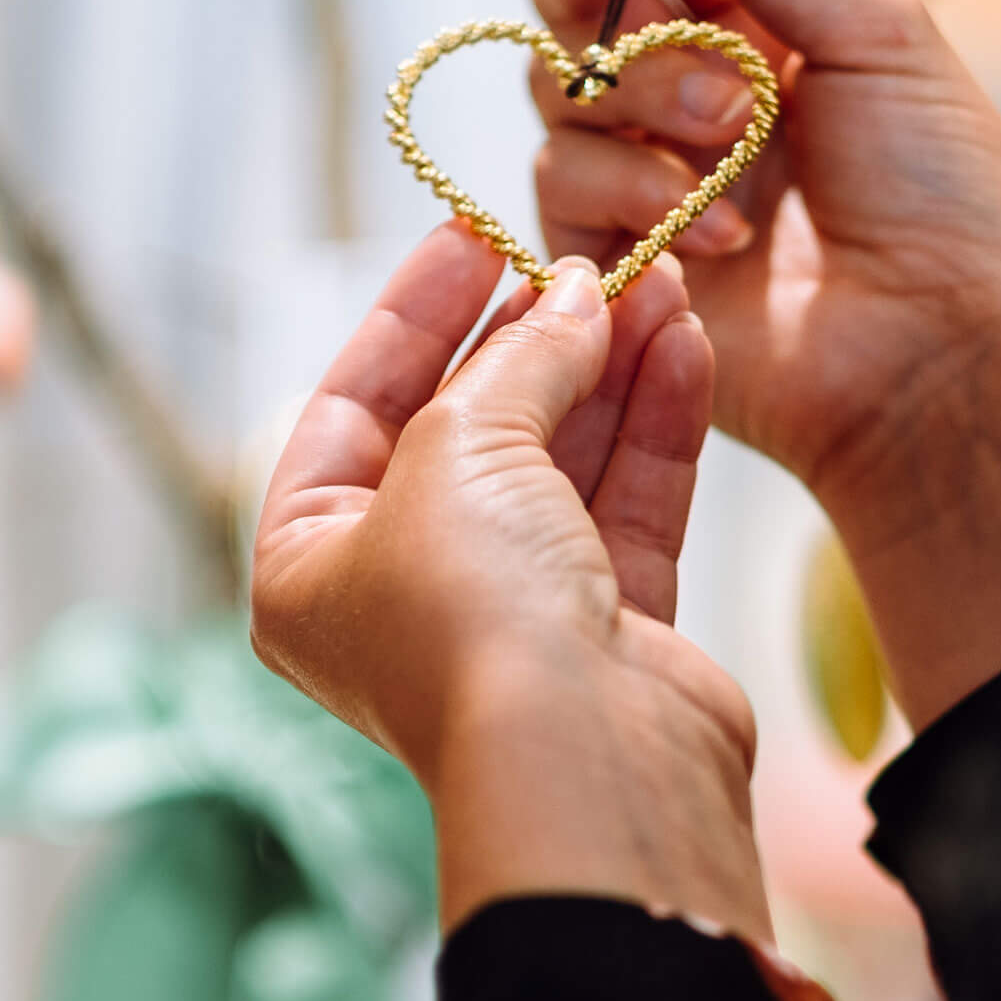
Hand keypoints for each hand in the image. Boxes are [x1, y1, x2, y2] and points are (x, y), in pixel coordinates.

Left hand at [253, 223, 770, 939]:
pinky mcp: (609, 627)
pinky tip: (688, 345)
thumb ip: (517, 359)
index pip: (353, 404)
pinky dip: (656, 423)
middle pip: (468, 427)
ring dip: (609, 367)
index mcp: (312, 562)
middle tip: (584, 259)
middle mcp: (405, 590)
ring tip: (659, 280)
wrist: (590, 765)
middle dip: (531, 337)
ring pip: (561, 458)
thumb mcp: (462, 449)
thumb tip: (572, 293)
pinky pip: (627, 501)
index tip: (475, 235)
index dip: (414, 312)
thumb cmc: (473, 614)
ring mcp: (511, 611)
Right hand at [529, 0, 1000, 725]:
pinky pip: (565, 179)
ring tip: (735, 130)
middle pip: (574, 1)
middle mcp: (684, 89)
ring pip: (562, 84)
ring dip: (644, 91)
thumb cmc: (939, 198)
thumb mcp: (882, 36)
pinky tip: (724, 231)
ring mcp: (642, 169)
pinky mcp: (609, 251)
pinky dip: (635, 186)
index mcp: (755, 24)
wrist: (938, 356)